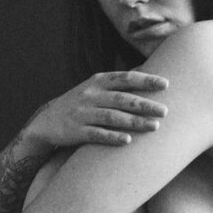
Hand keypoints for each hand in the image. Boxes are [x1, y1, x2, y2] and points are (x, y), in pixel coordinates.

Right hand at [27, 71, 168, 147]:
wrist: (46, 122)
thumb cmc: (80, 104)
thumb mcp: (94, 88)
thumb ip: (117, 83)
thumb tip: (146, 71)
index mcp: (98, 81)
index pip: (125, 78)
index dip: (145, 80)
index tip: (166, 84)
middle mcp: (90, 95)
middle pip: (121, 98)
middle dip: (145, 104)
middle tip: (166, 111)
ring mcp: (82, 113)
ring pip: (111, 116)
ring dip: (134, 122)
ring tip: (154, 127)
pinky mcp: (75, 131)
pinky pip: (96, 134)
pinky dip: (111, 136)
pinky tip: (127, 141)